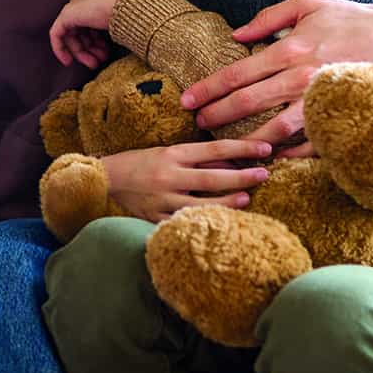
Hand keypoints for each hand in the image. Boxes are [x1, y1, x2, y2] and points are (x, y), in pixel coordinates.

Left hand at [49, 0, 128, 68]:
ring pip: (72, 34)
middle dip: (90, 49)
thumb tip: (106, 45)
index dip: (97, 41)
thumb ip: (111, 28)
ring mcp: (74, 5)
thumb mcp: (123, 21)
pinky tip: (68, 61)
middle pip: (81, 30)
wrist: (130, 7)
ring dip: (82, 52)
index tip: (106, 54)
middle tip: (99, 62)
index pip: (91, 22)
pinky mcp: (66, 14)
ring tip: (94, 64)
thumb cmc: (133, 13)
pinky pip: (57, 34)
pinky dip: (60, 48)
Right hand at [102, 139, 273, 221]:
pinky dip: (202, 222)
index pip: (215, 149)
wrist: (106, 178)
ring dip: (227, 202)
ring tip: (247, 198)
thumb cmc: (141, 162)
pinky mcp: (156, 217)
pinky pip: (183, 223)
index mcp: (173, 153)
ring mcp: (163, 199)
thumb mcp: (168, 152)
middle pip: (213, 177)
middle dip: (242, 176)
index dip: (242, 149)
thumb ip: (197, 158)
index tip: (265, 150)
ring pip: (201, 204)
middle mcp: (169, 175)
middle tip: (264, 175)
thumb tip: (231, 163)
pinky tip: (218, 223)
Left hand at [180, 0, 372, 143]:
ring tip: (226, 148)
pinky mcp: (340, 115)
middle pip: (249, 102)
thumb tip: (236, 34)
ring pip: (276, 129)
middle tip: (196, 124)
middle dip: (217, 115)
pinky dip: (289, 154)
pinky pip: (311, 143)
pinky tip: (269, 157)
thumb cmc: (347, 17)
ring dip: (247, 140)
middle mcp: (302, 77)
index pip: (239, 73)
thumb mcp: (306, 3)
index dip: (209, 89)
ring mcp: (322, 100)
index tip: (187, 100)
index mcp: (290, 49)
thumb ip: (269, 17)